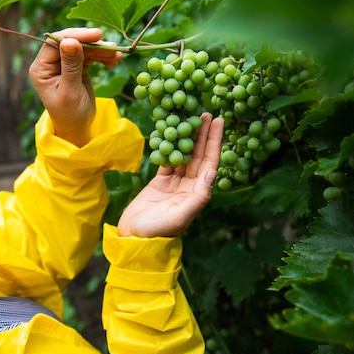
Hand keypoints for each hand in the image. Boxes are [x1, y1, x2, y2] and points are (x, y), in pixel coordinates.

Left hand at [29, 27, 121, 146]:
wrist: (78, 128)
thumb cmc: (70, 114)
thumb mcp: (70, 91)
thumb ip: (71, 66)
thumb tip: (70, 40)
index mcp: (41, 68)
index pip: (55, 43)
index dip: (75, 35)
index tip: (96, 36)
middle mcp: (50, 63)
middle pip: (71, 42)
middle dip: (92, 44)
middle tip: (112, 47)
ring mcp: (64, 64)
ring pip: (83, 48)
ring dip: (101, 50)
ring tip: (117, 56)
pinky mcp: (77, 67)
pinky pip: (90, 56)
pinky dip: (102, 57)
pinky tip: (114, 61)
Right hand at [117, 112, 223, 237]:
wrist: (134, 240)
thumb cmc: (157, 231)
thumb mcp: (180, 216)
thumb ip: (198, 196)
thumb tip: (212, 172)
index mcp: (197, 193)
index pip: (209, 163)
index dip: (214, 142)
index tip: (218, 123)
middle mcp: (189, 187)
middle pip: (199, 156)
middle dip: (204, 135)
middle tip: (208, 113)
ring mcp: (175, 184)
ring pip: (184, 156)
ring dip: (189, 138)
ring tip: (192, 118)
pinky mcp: (160, 184)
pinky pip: (167, 161)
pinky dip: (170, 147)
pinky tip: (172, 132)